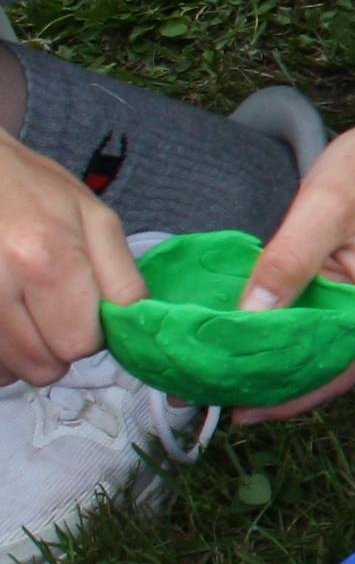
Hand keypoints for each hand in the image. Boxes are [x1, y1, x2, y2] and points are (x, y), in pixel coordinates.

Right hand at [0, 132, 141, 384]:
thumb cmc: (34, 191)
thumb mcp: (96, 219)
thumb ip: (122, 278)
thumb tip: (133, 327)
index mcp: (47, 261)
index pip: (80, 344)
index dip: (89, 332)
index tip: (83, 308)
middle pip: (42, 366)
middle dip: (55, 346)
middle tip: (51, 307)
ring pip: (8, 372)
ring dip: (23, 352)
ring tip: (23, 307)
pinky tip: (4, 317)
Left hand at [231, 108, 354, 419]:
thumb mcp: (321, 207)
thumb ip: (284, 263)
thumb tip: (246, 316)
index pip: (330, 372)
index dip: (278, 396)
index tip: (227, 408)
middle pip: (331, 374)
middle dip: (274, 388)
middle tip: (210, 393)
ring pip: (334, 359)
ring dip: (284, 368)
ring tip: (227, 374)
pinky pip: (338, 339)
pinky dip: (300, 346)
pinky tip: (262, 346)